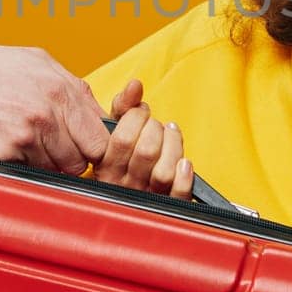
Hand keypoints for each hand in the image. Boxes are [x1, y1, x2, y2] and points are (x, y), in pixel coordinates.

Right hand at [0, 45, 110, 174]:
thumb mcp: (38, 62)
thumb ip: (72, 86)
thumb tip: (94, 110)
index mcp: (62, 92)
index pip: (100, 137)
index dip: (93, 145)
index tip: (83, 145)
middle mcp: (48, 116)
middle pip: (81, 160)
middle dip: (72, 158)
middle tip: (55, 149)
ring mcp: (27, 138)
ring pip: (55, 170)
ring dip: (44, 163)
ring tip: (25, 143)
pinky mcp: (5, 155)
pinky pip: (27, 173)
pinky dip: (20, 165)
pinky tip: (7, 146)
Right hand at [91, 79, 194, 197]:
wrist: (127, 202)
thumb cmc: (122, 160)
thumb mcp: (113, 133)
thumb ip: (123, 107)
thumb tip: (135, 85)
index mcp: (105, 168)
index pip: (122, 139)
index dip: (136, 118)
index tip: (141, 113)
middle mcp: (124, 186)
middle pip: (146, 152)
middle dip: (156, 129)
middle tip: (156, 126)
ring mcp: (146, 198)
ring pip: (164, 172)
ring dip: (173, 146)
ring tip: (171, 136)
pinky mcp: (168, 207)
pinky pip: (178, 194)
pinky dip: (185, 175)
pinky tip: (184, 162)